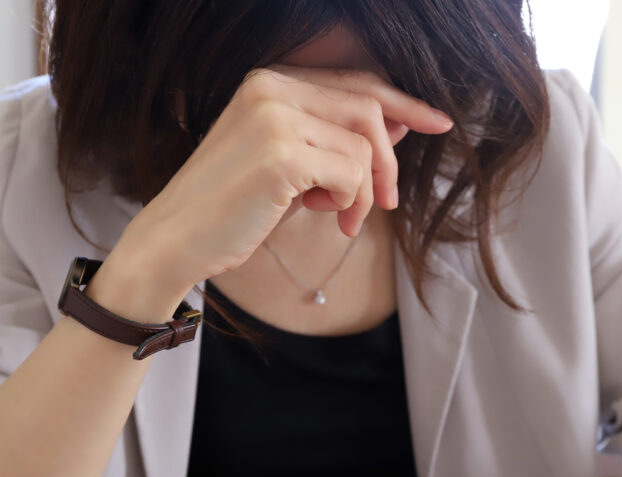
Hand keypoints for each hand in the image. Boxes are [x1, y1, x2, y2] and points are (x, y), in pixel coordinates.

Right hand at [114, 63, 453, 307]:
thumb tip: (397, 122)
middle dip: (388, 162)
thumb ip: (336, 141)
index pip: (356, 84)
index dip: (403, 104)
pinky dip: (349, 202)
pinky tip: (326, 218)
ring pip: (363, 146)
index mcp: (270, 85)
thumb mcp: (291, 168)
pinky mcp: (280, 156)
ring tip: (339, 219)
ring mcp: (274, 118)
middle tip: (387, 203)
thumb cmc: (232, 209)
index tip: (437, 122)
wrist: (176, 240)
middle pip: (369, 109)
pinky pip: (350, 174)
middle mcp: (271, 88)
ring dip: (363, 193)